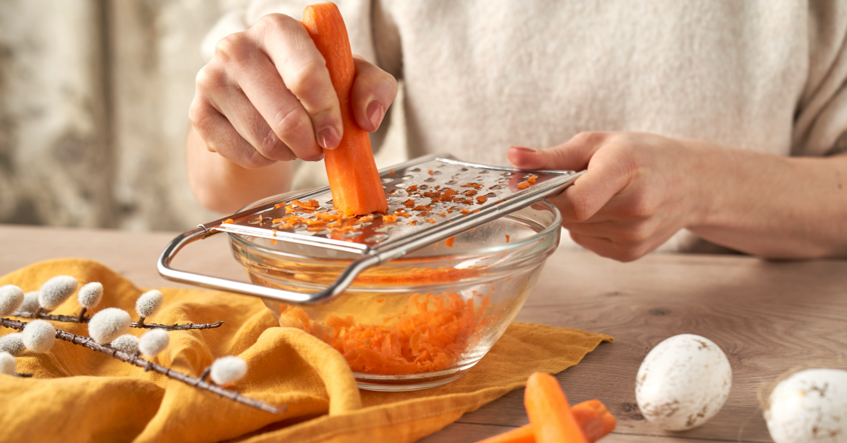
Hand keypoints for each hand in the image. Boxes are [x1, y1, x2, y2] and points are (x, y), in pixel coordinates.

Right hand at [189, 13, 397, 168]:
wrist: (261, 98)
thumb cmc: (313, 82)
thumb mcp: (351, 77)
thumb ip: (373, 88)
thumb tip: (367, 118)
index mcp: (278, 29)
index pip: (305, 75)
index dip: (326, 112)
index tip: (336, 134)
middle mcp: (237, 46)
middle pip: (286, 117)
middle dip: (311, 143)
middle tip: (319, 146)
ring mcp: (212, 79)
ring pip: (266, 141)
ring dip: (291, 153)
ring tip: (296, 143)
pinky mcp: (200, 113)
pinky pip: (245, 155)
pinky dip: (266, 160)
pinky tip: (269, 144)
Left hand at [508, 132, 710, 260]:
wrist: (694, 183)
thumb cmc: (643, 156)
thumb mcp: (598, 143)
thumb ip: (552, 156)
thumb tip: (513, 157)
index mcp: (625, 168)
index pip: (574, 201)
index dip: (548, 197)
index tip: (537, 185)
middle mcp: (635, 206)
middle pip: (571, 216)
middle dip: (560, 200)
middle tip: (575, 182)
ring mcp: (635, 235)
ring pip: (575, 230)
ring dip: (575, 215)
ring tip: (600, 194)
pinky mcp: (631, 254)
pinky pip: (587, 242)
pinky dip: (588, 228)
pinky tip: (609, 212)